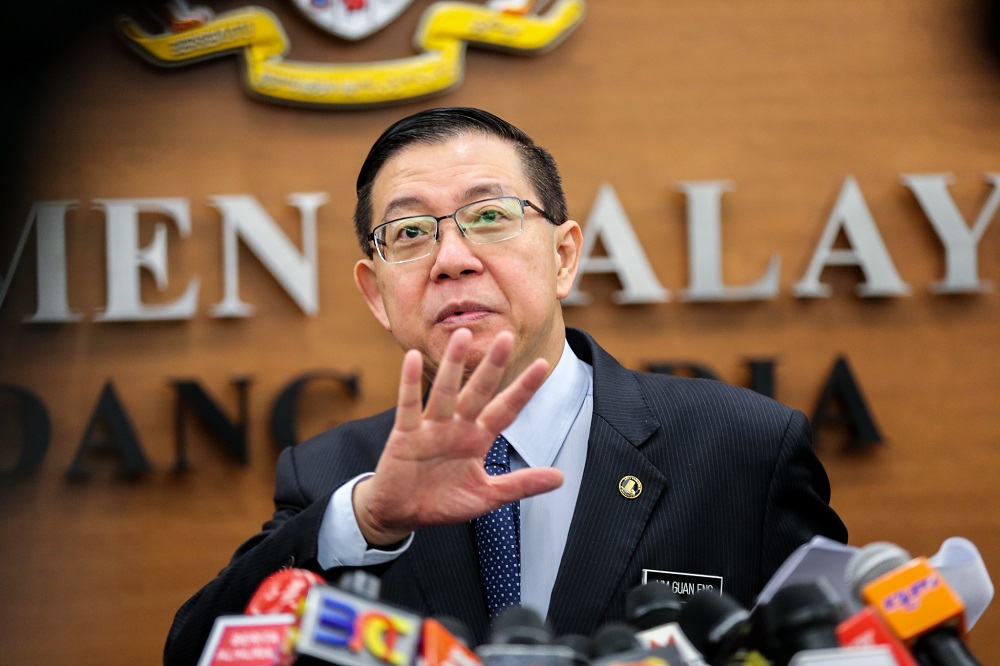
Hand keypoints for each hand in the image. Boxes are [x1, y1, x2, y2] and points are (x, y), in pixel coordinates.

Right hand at [352, 328, 563, 545]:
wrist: (401, 513)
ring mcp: (431, 428)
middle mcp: (457, 427)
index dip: (523, 389)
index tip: (543, 365)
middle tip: (505, 336)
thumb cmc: (443, 502)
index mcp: (478, 438)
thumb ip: (521, 484)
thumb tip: (561, 477)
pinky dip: (409, 383)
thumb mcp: (487, 496)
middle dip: (492, 366)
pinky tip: (412, 358)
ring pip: (445, 392)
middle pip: (479, 392)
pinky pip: (408, 406)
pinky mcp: (404, 435)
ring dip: (453, 365)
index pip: (506, 409)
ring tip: (462, 335)